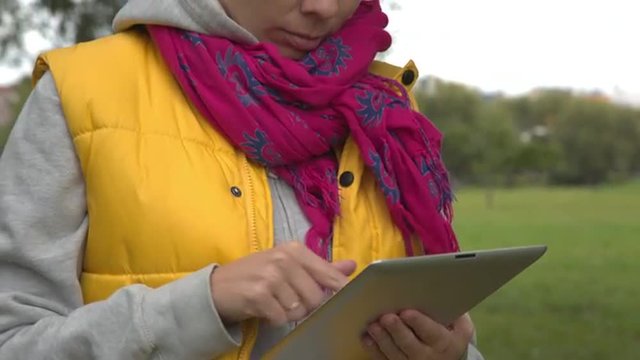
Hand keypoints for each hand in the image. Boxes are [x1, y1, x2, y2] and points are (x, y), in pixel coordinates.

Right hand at [210, 242, 355, 325]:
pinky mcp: (258, 294)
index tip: (345, 300)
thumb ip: (321, 268)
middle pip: (317, 297)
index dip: (339, 291)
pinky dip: (274, 319)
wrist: (217, 287)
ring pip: (300, 310)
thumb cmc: (257, 275)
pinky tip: (264, 309)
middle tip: (288, 301)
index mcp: (295, 249)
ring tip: (274, 303)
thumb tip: (351, 266)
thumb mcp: (289, 265)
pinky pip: (282, 318)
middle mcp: (284, 258)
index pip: (329, 274)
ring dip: (288, 314)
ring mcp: (271, 275)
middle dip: (305, 306)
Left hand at [362, 311, 473, 359]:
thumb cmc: (449, 335)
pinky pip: (383, 359)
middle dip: (397, 330)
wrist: (444, 359)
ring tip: (373, 325)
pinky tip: (367, 337)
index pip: (431, 332)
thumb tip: (443, 290)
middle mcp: (427, 355)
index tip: (407, 312)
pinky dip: (374, 348)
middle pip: (409, 344)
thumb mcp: (459, 326)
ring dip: (382, 339)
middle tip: (386, 317)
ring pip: (394, 353)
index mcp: (444, 342)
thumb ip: (454, 311)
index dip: (419, 322)